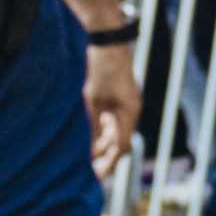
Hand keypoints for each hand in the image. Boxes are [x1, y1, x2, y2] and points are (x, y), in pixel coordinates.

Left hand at [84, 41, 141, 177]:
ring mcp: (126, 102)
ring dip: (101, 142)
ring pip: (115, 130)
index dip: (108, 164)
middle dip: (104, 156)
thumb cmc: (99, 68)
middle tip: (87, 170)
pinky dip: (101, 128)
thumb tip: (87, 153)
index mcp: (129, 112)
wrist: (105, 38)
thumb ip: (91, 128)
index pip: (121, 147)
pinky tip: (88, 131)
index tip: (95, 177)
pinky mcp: (118, 95)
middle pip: (119, 141)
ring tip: (84, 154)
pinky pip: (111, 119)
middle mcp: (131, 109)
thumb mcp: (91, 101)